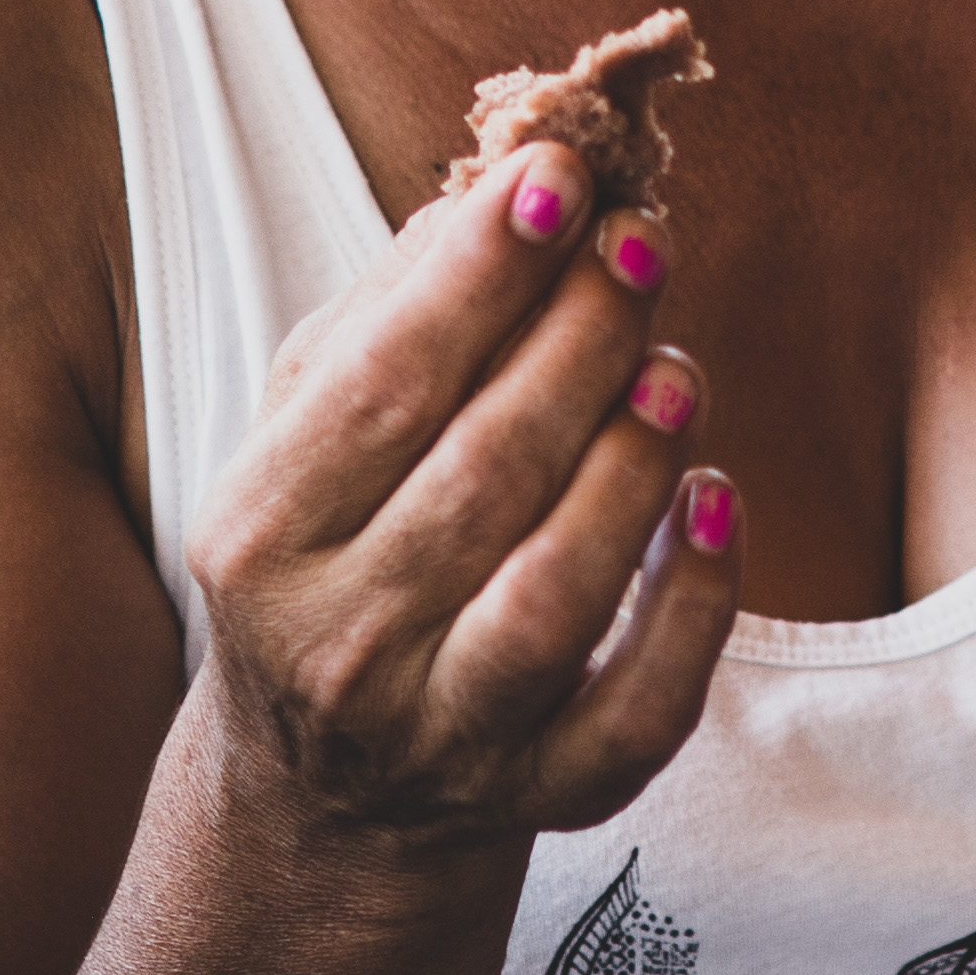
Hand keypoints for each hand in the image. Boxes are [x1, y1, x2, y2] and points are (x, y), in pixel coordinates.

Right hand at [189, 143, 742, 847]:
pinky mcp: (544, 797)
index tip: (560, 177)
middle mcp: (339, 646)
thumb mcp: (316, 437)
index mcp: (260, 536)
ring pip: (557, 594)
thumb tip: (506, 183)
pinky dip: (694, 603)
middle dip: (579, 342)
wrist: (328, 797)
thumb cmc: (339, 555)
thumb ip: (394, 314)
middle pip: (483, 476)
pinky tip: (715, 500)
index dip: (481, 276)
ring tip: (680, 363)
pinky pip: (639, 709)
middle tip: (645, 244)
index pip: (381, 386)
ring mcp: (444, 735)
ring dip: (634, 461)